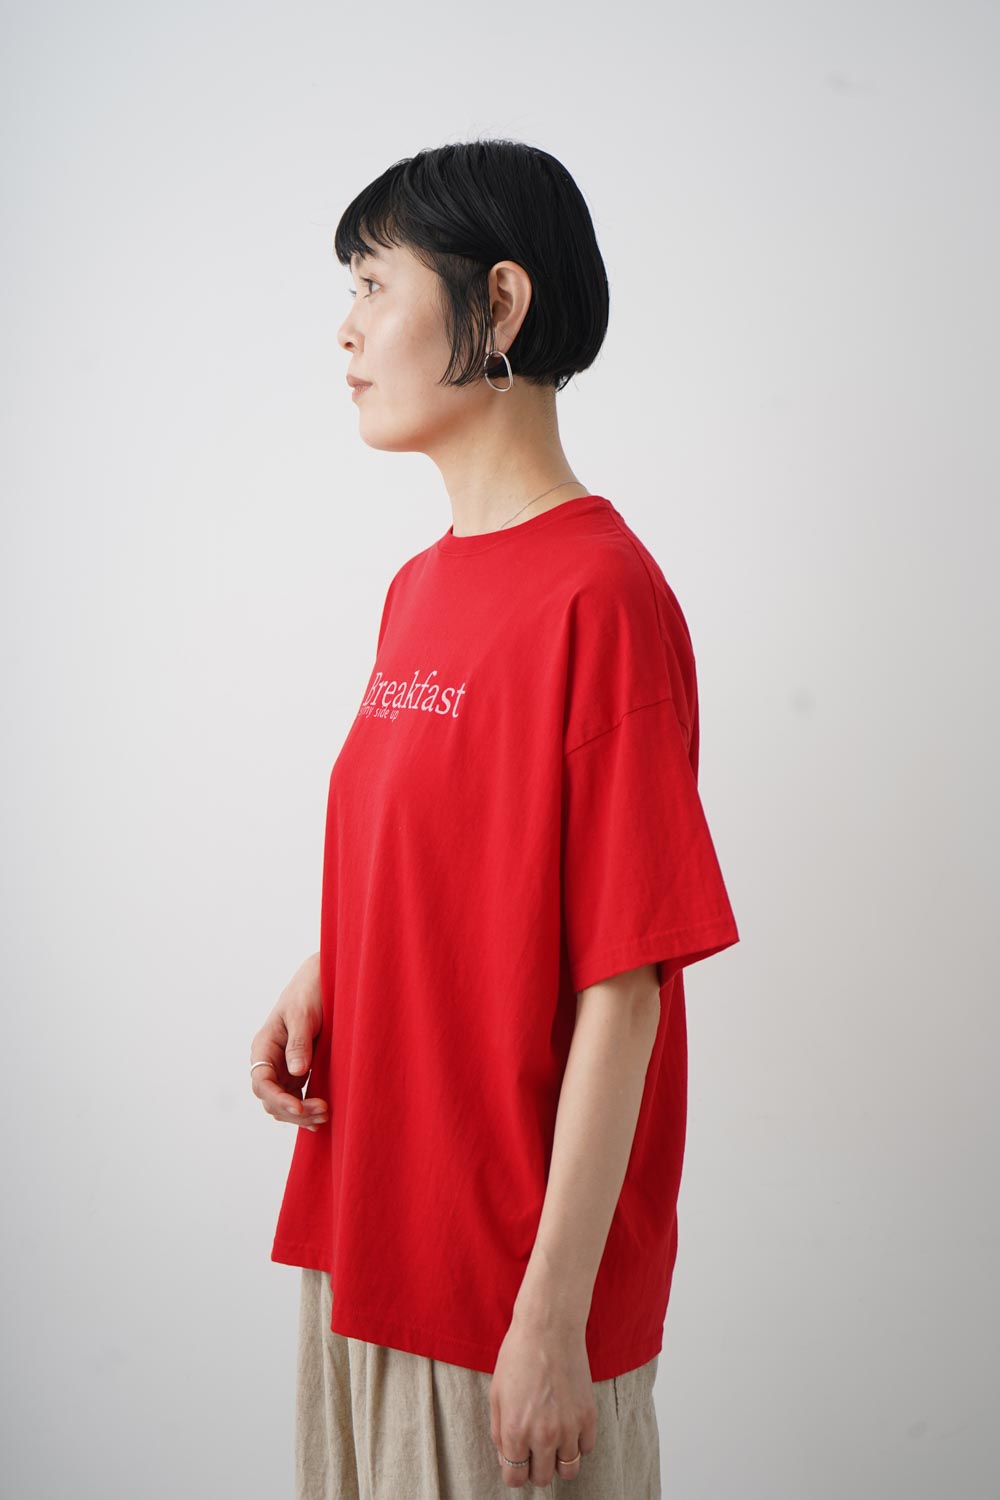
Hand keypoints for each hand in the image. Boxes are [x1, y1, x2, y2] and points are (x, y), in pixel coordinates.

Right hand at [250, 950, 328, 1131]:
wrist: (325, 980)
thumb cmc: (309, 993)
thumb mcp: (303, 1014)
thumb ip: (298, 1043)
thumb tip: (297, 1072)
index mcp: (264, 1045)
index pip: (262, 1082)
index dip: (278, 1099)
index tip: (299, 1108)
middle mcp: (270, 1060)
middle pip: (271, 1099)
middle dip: (294, 1111)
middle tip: (323, 1112)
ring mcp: (283, 1068)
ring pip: (283, 1103)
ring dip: (301, 1115)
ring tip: (325, 1117)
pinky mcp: (298, 1071)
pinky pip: (296, 1098)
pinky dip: (306, 1110)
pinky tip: (320, 1117)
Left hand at [489, 1308, 595, 1488]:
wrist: (549, 1328)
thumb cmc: (518, 1355)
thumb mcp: (496, 1394)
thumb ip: (499, 1432)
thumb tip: (508, 1457)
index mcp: (515, 1431)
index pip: (515, 1478)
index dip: (514, 1472)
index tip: (518, 1461)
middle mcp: (543, 1436)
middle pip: (542, 1479)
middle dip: (536, 1468)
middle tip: (535, 1450)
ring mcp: (569, 1427)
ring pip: (568, 1470)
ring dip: (559, 1460)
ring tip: (553, 1440)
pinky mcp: (588, 1416)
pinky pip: (586, 1449)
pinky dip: (578, 1444)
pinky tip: (568, 1426)